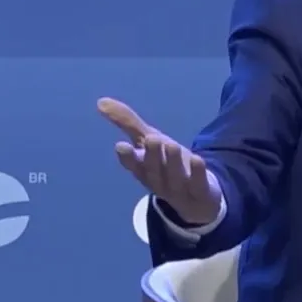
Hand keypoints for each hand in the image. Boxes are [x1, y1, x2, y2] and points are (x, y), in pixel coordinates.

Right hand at [97, 97, 222, 224]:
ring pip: (175, 177)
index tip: (121, 146)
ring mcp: (180, 189)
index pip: (133, 165)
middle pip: (153, 170)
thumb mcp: (149, 141)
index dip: (127, 157)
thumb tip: (101, 102)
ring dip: (172, 162)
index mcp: (144, 169)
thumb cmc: (167, 165)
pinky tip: (197, 159)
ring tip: (171, 144)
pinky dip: (197, 173)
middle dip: (152, 156)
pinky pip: (198, 184)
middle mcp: (159, 181)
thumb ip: (128, 123)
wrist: (196, 200)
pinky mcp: (200, 192)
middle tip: (152, 139)